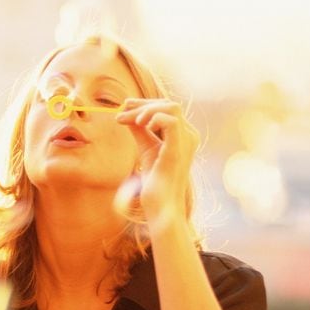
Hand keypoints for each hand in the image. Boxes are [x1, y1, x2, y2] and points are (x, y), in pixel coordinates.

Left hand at [116, 98, 199, 228]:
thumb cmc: (156, 181)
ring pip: (171, 108)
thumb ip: (140, 131)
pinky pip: (171, 122)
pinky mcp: (177, 150)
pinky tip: (141, 126)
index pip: (167, 109)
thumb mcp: (146, 148)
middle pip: (169, 105)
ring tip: (131, 121)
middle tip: (121, 112)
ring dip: (146, 110)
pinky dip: (154, 118)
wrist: (161, 205)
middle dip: (142, 105)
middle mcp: (188, 136)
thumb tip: (126, 115)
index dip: (145, 104)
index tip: (124, 108)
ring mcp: (185, 142)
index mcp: (183, 135)